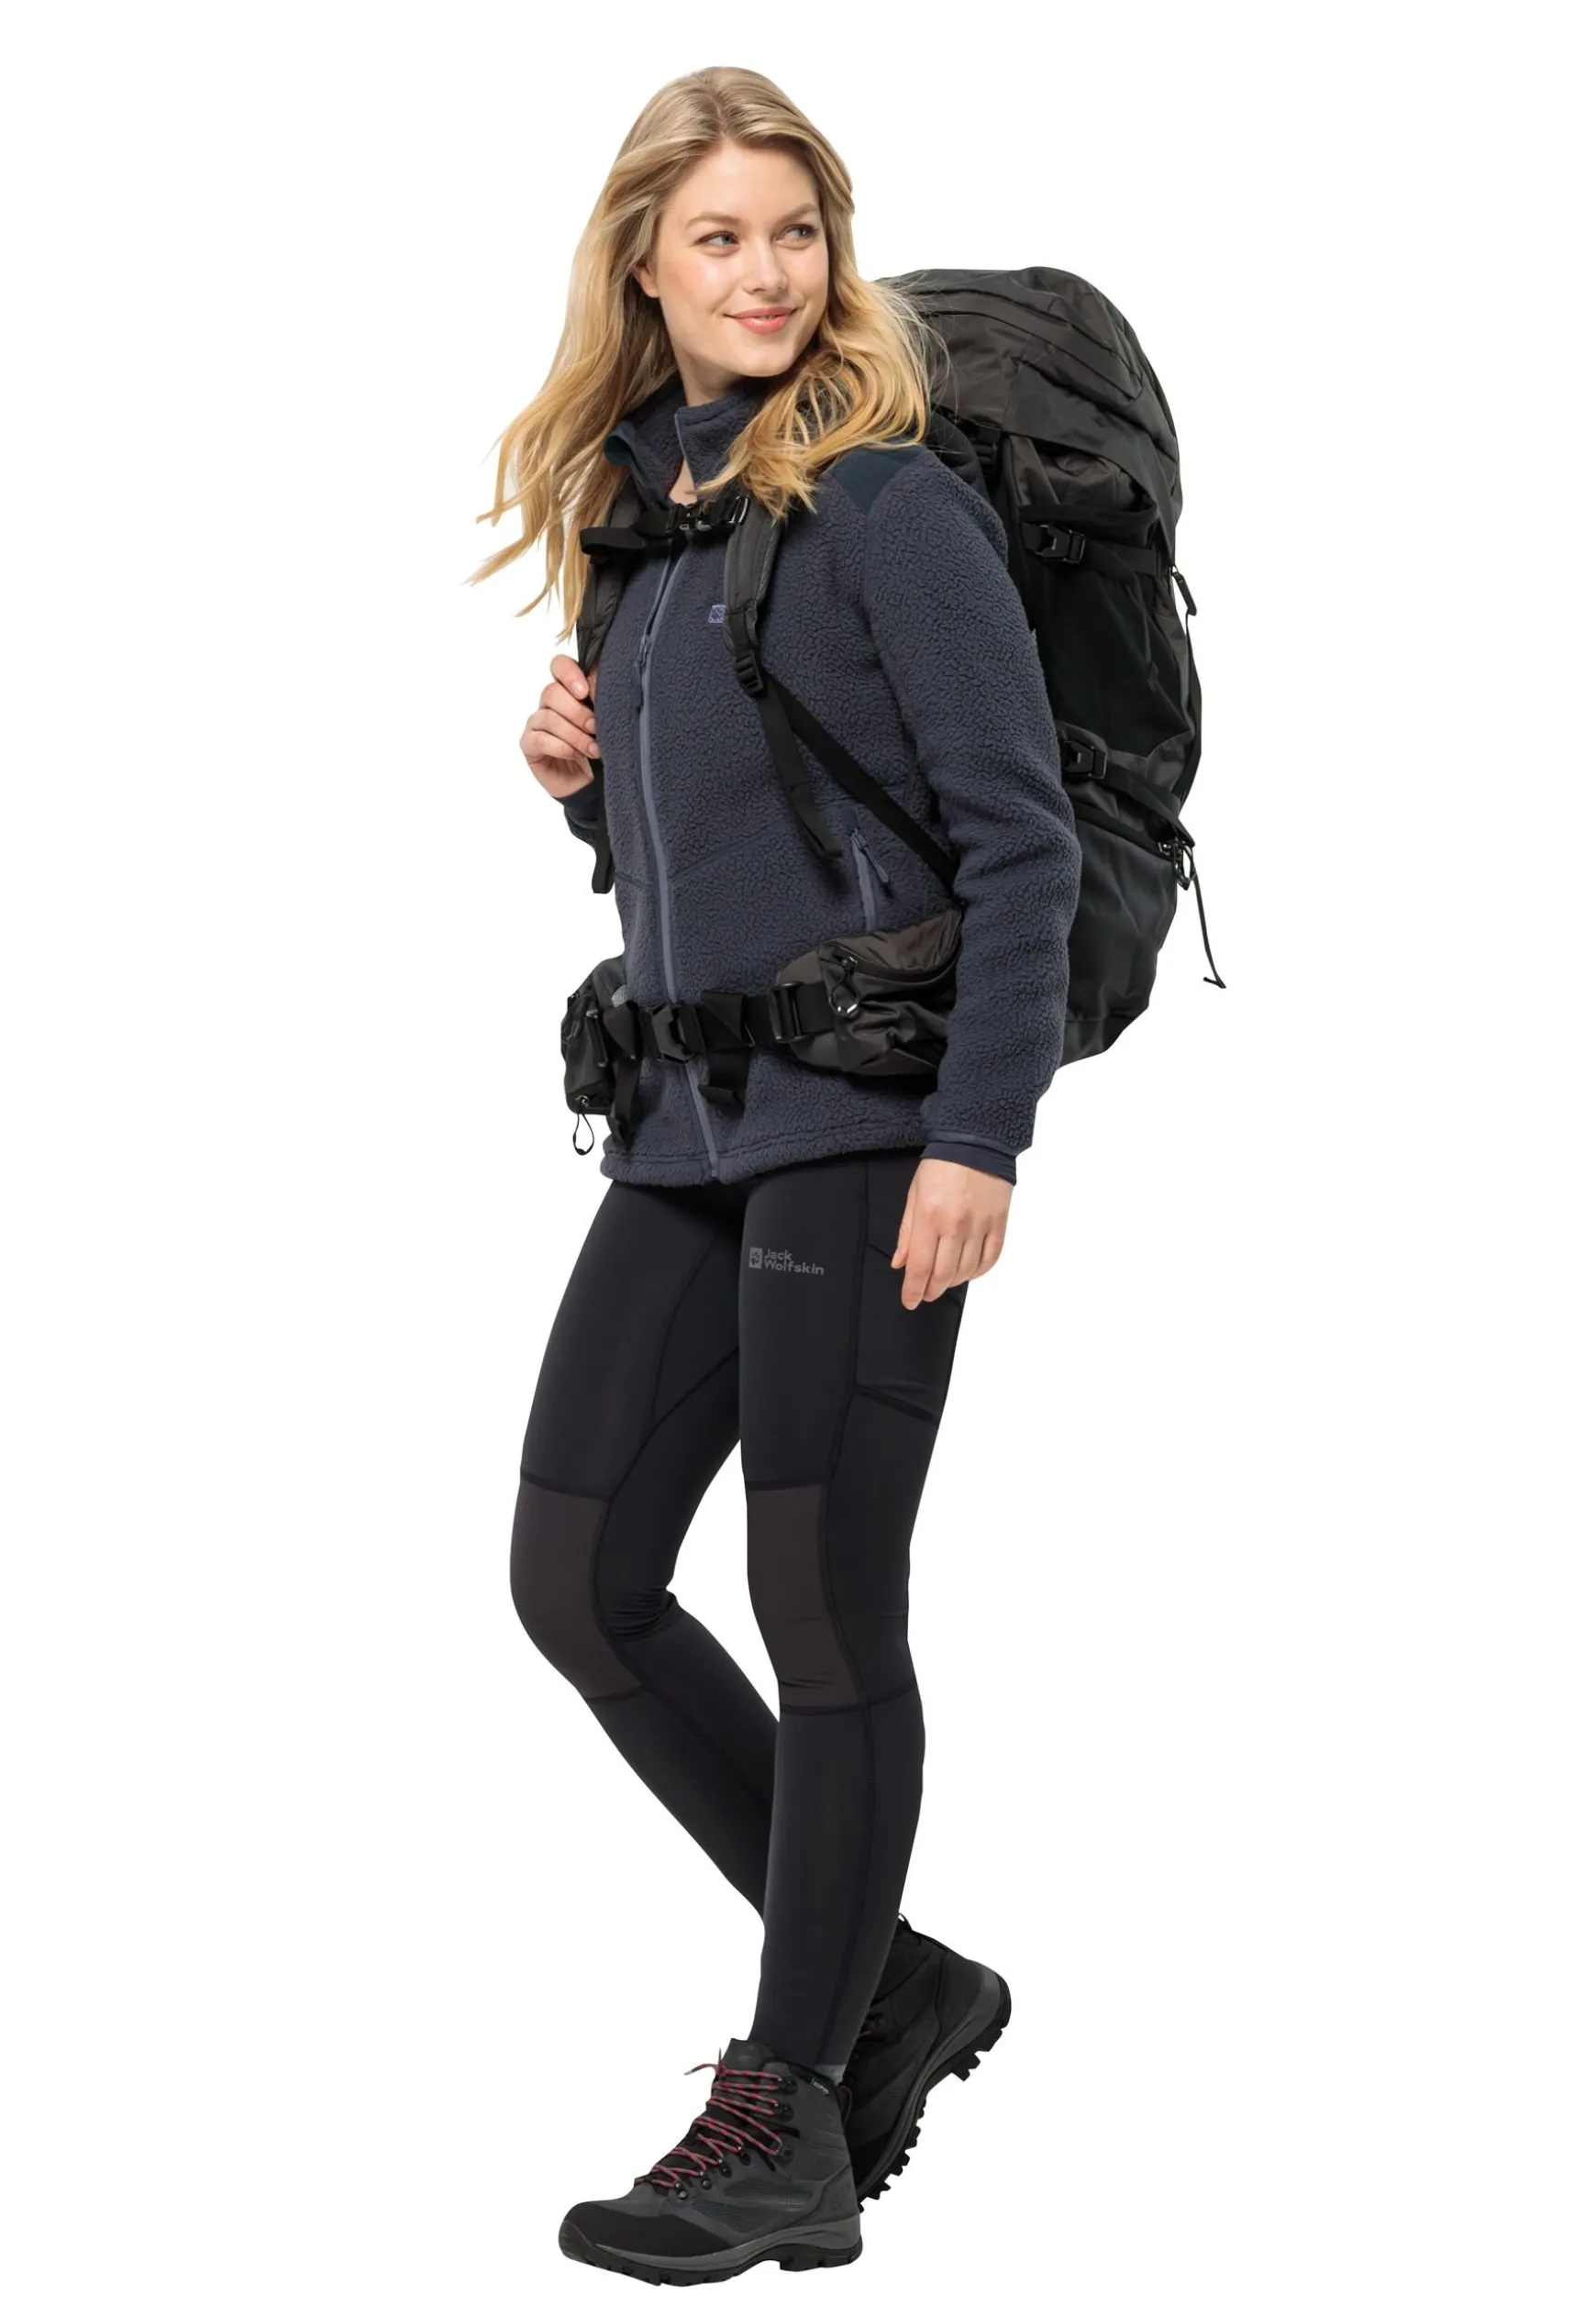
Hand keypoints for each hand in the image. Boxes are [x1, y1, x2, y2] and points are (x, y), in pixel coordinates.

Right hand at [521, 653, 601, 799]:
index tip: (585, 692)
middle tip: (595, 728)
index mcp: (569, 690)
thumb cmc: (599, 748)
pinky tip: (574, 755)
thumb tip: (603, 688)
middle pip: (552, 692)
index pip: (560, 665)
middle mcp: (550, 704)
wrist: (592, 784)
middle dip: (577, 712)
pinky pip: (538, 739)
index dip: (570, 674)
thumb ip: (603, 702)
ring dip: (574, 734)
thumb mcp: (607, 723)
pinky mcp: (529, 745)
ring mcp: (537, 723)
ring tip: (593, 750)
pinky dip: (559, 746)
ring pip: (548, 717)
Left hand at [891, 1159, 1010, 1307]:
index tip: (910, 1301)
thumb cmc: (941, 1166)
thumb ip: (907, 1233)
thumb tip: (900, 1264)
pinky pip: (990, 1258)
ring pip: (966, 1271)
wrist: (975, 1142)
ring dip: (952, 1282)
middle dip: (931, 1291)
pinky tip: (968, 1271)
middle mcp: (956, 1225)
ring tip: (943, 1281)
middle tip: (925, 1294)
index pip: (920, 1267)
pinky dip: (978, 1271)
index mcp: (930, 1217)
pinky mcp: (998, 1223)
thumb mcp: (914, 1195)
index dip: (913, 1290)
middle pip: (943, 1275)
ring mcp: (980, 1225)